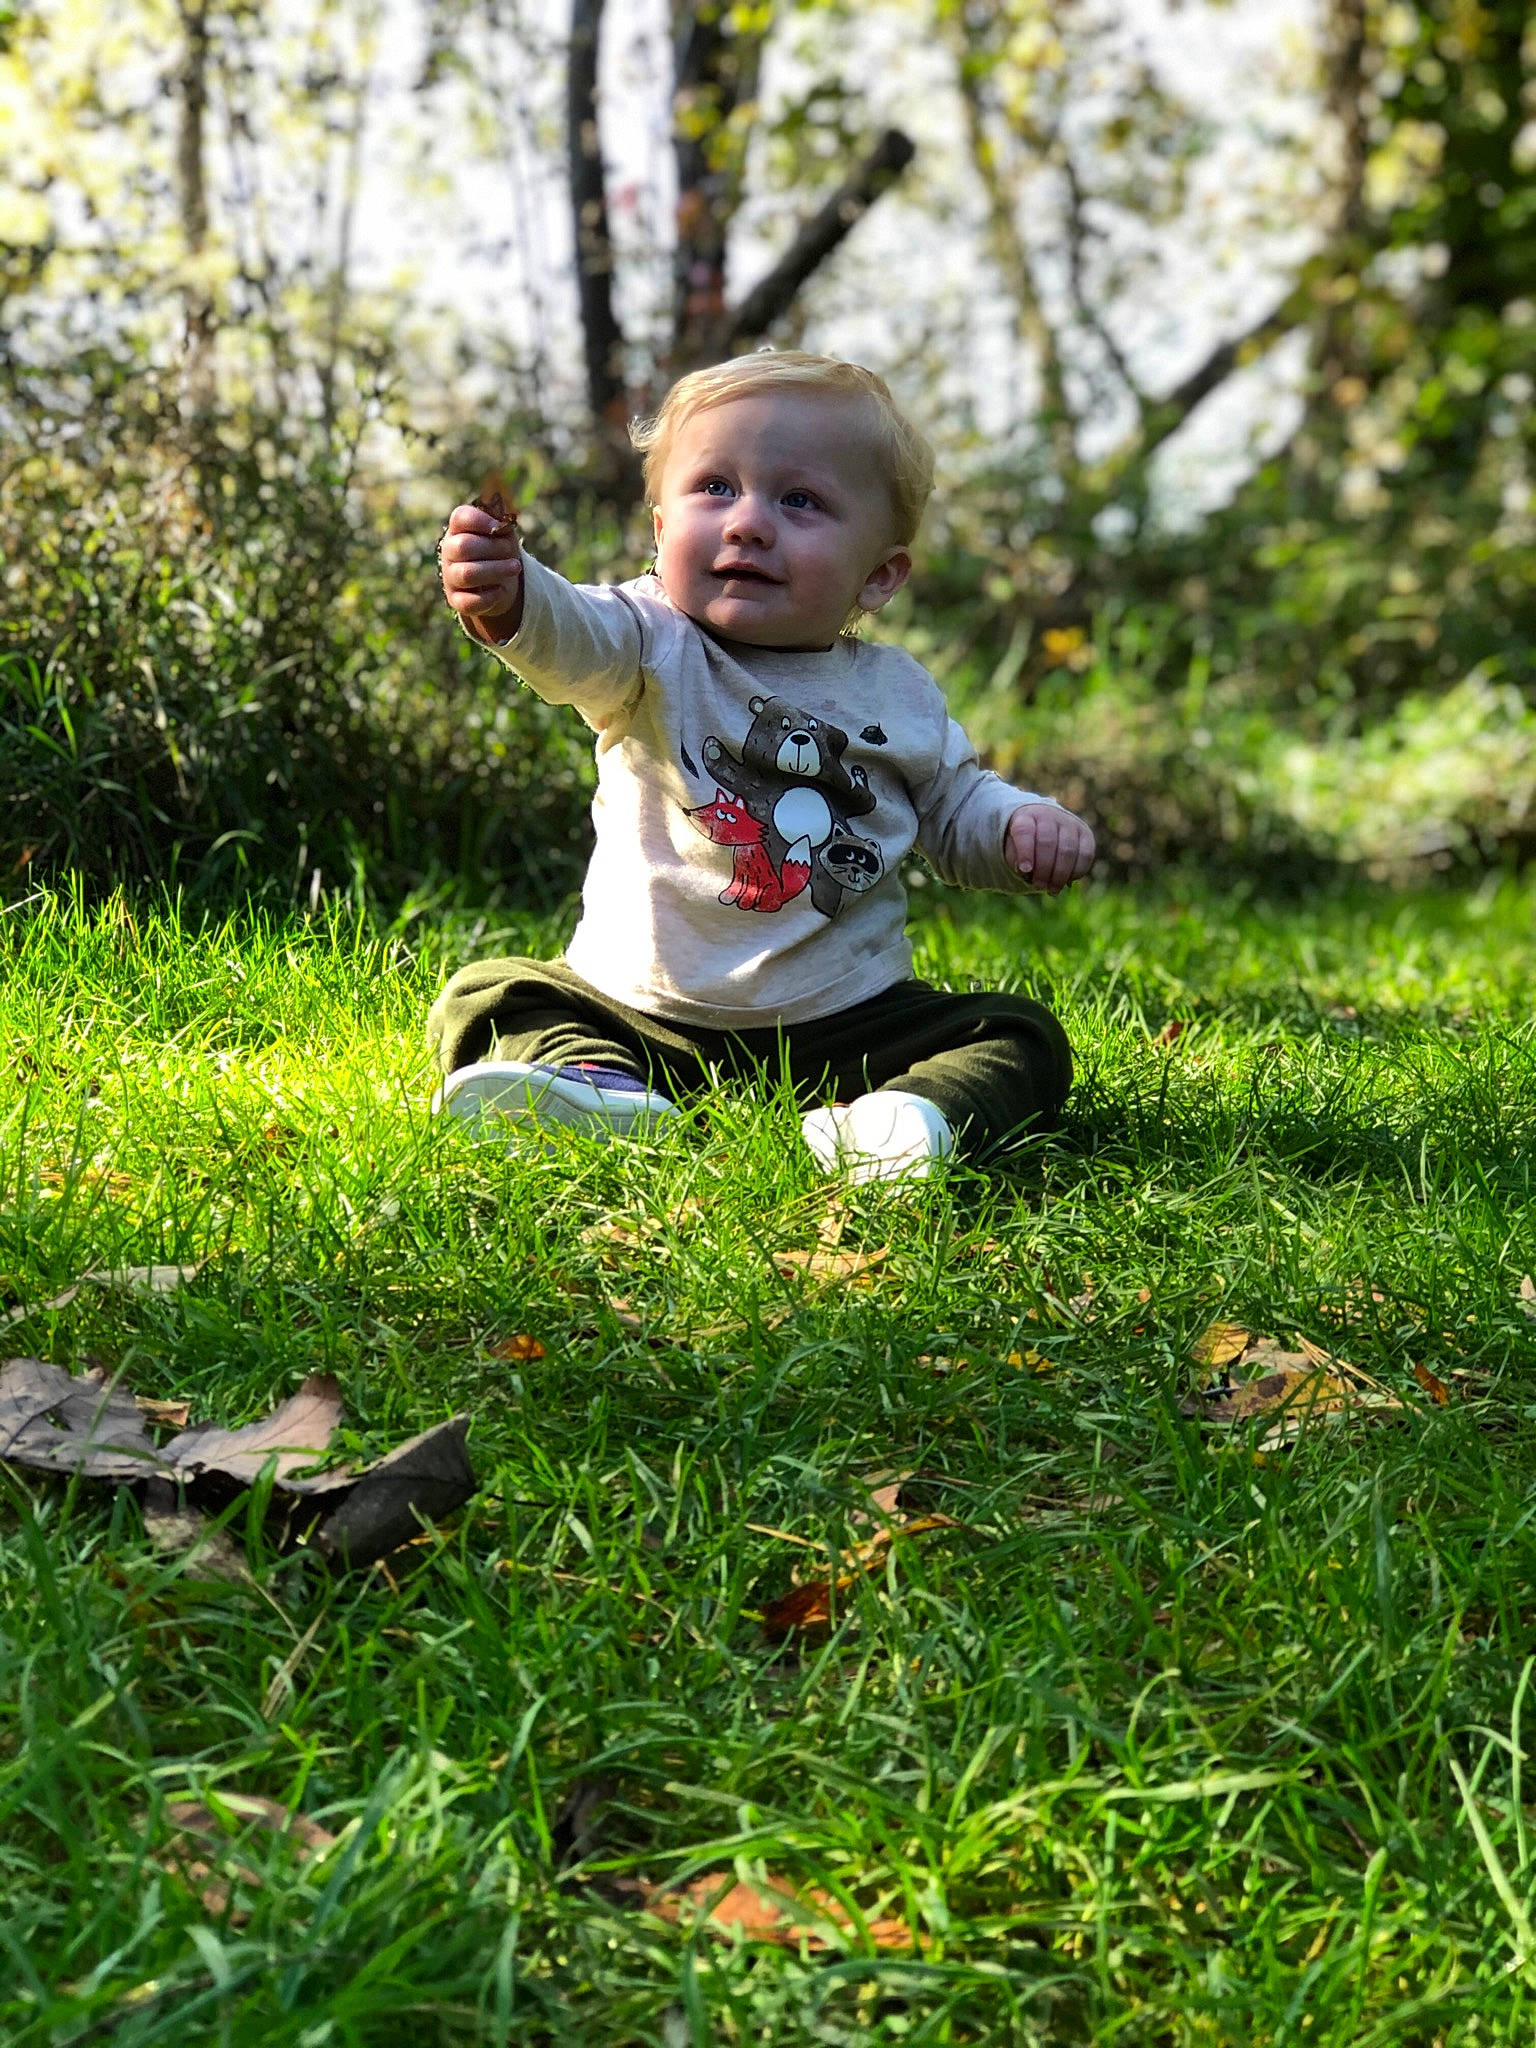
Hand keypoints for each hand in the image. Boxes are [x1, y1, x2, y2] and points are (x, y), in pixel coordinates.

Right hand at [439, 502, 523, 640]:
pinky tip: (501, 591)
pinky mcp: (456, 599)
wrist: (498, 583)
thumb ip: (502, 524)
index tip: (499, 528)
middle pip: (464, 546)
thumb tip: (503, 523)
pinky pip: (469, 601)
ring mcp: (450, 576)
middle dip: (493, 549)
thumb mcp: (503, 534)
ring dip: (496, 571)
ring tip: (515, 568)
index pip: (460, 517)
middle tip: (512, 553)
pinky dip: (489, 597)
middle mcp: (449, 551)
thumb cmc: (498, 552)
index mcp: (458, 529)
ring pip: (467, 574)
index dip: (480, 521)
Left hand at [1006, 802, 1094, 893]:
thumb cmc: (1025, 843)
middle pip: (1047, 842)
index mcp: (1026, 816)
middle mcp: (1049, 815)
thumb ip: (1015, 859)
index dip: (1025, 851)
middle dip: (1043, 869)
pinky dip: (1077, 872)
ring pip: (1067, 850)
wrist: (1045, 827)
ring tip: (1052, 890)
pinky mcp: (1086, 834)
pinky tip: (1067, 882)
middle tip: (1038, 886)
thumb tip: (1027, 872)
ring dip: (1060, 874)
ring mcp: (1069, 823)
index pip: (1025, 831)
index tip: (1024, 870)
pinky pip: (1085, 855)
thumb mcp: (1012, 848)